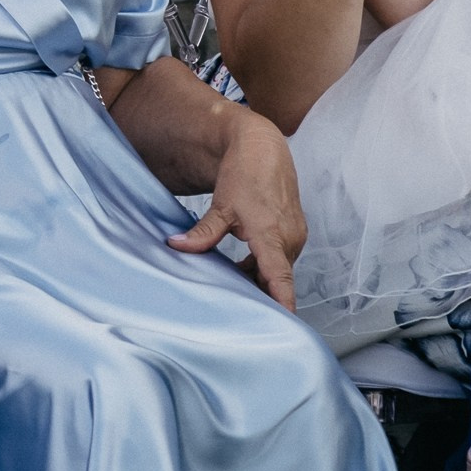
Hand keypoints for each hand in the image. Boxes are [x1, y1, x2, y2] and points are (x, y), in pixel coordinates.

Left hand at [169, 110, 304, 309]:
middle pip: (277, 279)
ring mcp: (295, 234)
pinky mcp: (294, 229)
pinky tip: (244, 267)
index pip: (281, 278)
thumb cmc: (245, 174)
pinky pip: (281, 257)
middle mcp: (290, 237)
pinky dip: (266, 265)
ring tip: (235, 287)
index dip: (282, 302)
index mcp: (272, 234)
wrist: (263, 147)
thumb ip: (203, 233)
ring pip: (279, 268)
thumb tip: (175, 245)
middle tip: (238, 311)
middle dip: (261, 295)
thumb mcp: (222, 206)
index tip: (284, 323)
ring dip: (261, 278)